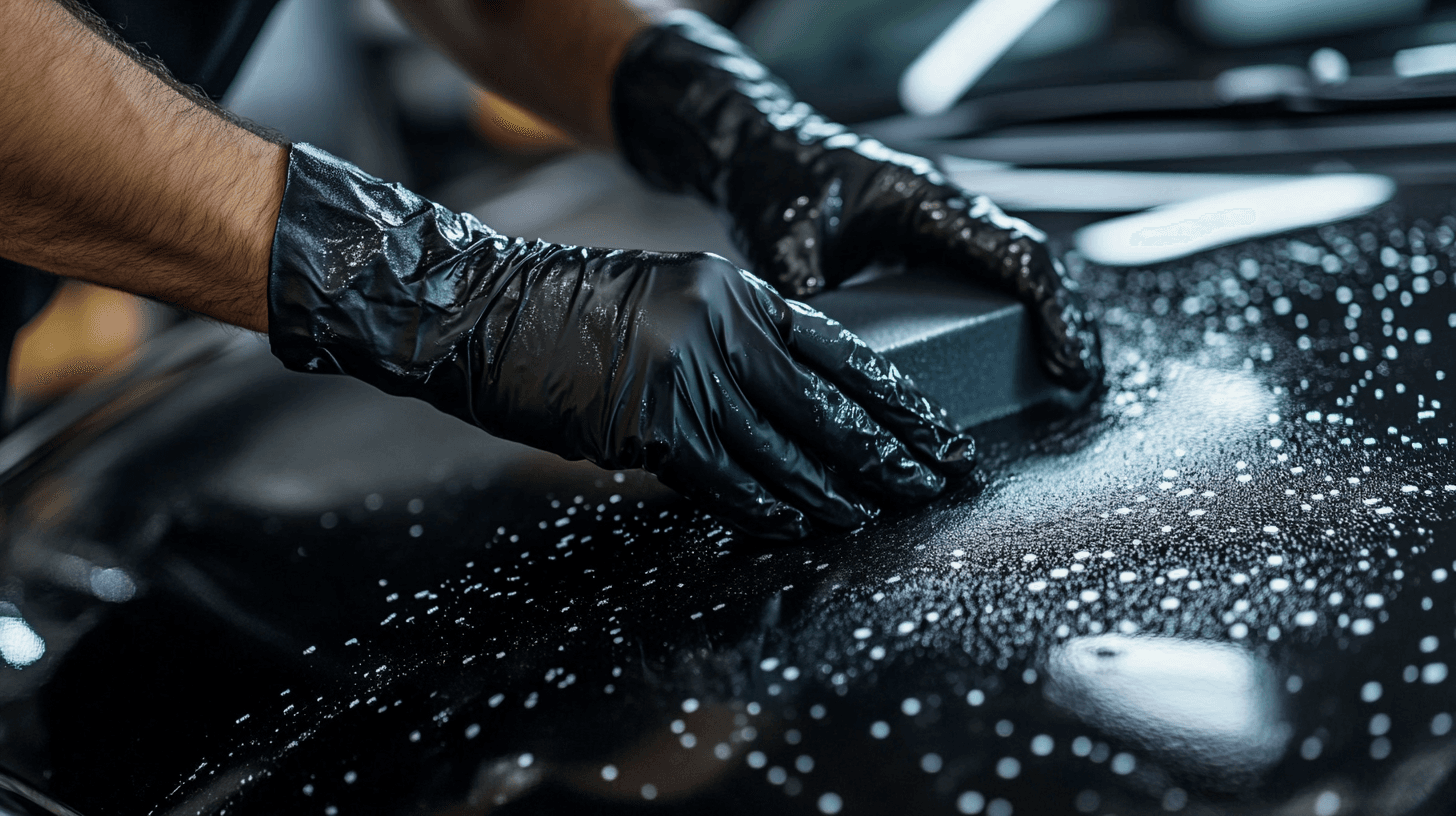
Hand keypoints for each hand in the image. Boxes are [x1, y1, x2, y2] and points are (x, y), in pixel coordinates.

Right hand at [268, 144, 974, 538]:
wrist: (480, 309)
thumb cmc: (567, 309)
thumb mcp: (668, 299)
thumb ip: (732, 342)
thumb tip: (792, 404)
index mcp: (735, 290)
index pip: (840, 350)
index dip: (896, 398)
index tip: (938, 430)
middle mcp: (723, 327)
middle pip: (828, 404)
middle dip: (890, 451)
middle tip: (937, 481)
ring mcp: (689, 375)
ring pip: (786, 450)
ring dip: (835, 491)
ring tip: (876, 514)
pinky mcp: (651, 424)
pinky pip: (728, 479)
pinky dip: (767, 507)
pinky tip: (801, 525)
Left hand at [612, 11, 1101, 391]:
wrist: (763, 146)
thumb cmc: (779, 178)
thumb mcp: (787, 239)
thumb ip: (805, 294)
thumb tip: (816, 356)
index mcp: (926, 199)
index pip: (1013, 254)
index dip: (1050, 311)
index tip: (1066, 363)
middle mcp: (946, 206)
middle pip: (1032, 262)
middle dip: (1066, 319)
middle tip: (1081, 379)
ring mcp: (942, 222)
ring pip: (1018, 266)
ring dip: (1049, 314)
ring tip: (1068, 374)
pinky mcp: (928, 241)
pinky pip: (990, 272)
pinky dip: (1016, 308)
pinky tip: (1022, 350)